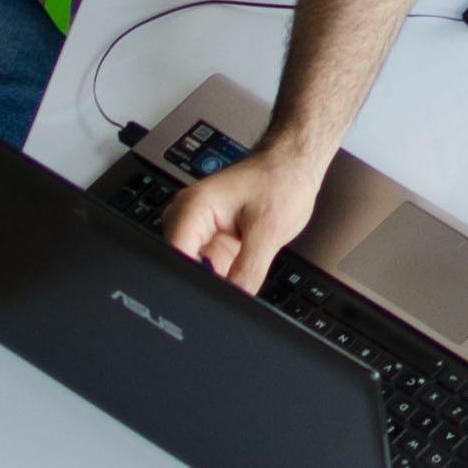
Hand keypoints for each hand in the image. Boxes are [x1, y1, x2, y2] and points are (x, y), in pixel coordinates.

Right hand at [161, 139, 327, 294]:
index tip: (210, 300)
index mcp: (192, 208)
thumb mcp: (269, 230)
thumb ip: (249, 270)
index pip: (175, 257)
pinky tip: (240, 277)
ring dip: (215, 283)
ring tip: (241, 275)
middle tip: (232, 294)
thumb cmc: (280, 180)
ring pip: (196, 274)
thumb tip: (235, 301)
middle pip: (181, 268)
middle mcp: (188, 220)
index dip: (190, 284)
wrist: (292, 166)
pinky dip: (225, 279)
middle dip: (203, 287)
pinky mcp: (212, 244)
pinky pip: (210, 271)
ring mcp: (198, 234)